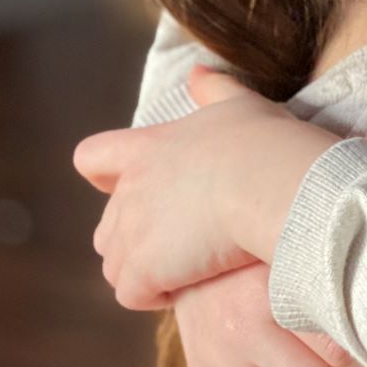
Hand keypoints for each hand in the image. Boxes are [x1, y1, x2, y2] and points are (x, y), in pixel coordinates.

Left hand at [74, 67, 366, 308]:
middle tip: (184, 241)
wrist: (274, 185)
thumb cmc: (264, 143)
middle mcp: (130, 191)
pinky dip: (156, 296)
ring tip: (189, 270)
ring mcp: (132, 233)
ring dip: (146, 272)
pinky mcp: (143, 270)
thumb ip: (213, 88)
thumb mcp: (240, 104)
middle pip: (107, 226)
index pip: (92, 157)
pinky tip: (191, 287)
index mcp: (147, 148)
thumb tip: (196, 70)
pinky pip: (133, 294)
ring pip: (116, 265)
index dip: (103, 175)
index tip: (133, 187)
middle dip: (137, 239)